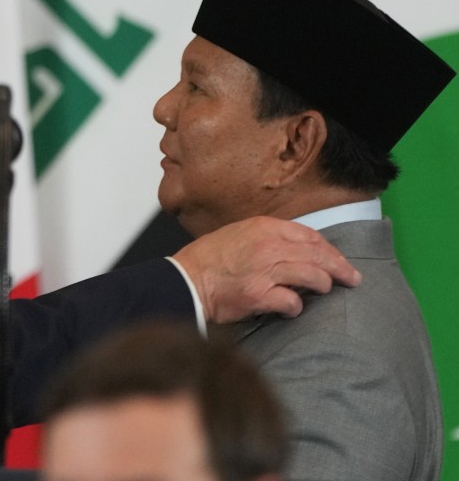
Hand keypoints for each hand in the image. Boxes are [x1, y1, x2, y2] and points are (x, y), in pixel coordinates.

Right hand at [171, 216, 360, 323]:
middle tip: (353, 278)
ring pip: (312, 276)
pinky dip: (295, 307)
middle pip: (318, 255)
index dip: (330, 249)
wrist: (184, 280)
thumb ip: (266, 238)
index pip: (309, 236)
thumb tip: (297, 251)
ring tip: (324, 291)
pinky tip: (292, 308)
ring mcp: (264, 270)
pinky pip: (292, 302)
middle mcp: (267, 246)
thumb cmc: (207, 260)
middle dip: (340, 268)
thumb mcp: (238, 234)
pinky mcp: (259, 295)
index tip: (339, 259)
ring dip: (322, 285)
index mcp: (262, 227)